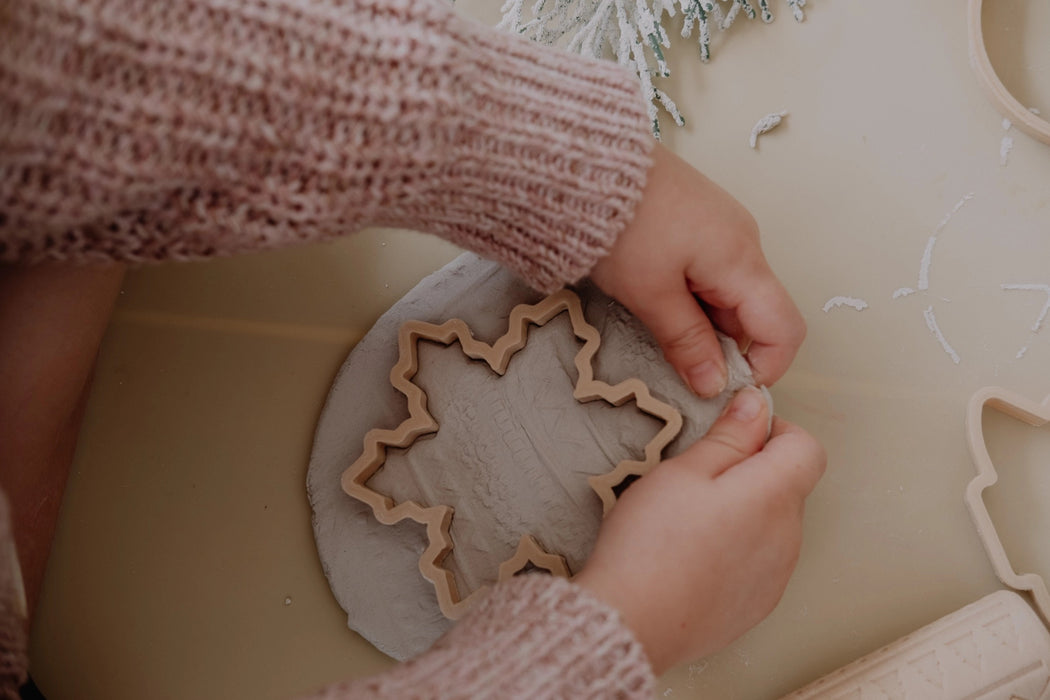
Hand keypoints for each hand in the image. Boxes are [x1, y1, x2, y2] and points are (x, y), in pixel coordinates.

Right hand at [574, 386, 825, 672]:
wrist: (633, 622)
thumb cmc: (651, 544)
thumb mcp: (683, 471)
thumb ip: (729, 437)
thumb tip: (756, 406)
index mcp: (774, 496)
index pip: (807, 448)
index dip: (773, 432)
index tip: (735, 436)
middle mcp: (788, 537)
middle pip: (787, 486)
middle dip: (750, 473)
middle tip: (695, 480)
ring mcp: (776, 576)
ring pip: (772, 524)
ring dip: (742, 513)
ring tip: (687, 523)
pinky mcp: (757, 604)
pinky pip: (758, 561)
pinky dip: (735, 550)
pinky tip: (692, 556)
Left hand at [590, 143, 804, 396]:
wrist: (589, 161)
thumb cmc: (621, 224)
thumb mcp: (650, 294)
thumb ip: (687, 342)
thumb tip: (715, 385)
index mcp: (742, 259)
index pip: (785, 328)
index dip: (765, 367)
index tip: (726, 388)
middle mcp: (744, 240)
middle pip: (756, 312)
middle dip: (725, 345)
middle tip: (676, 357)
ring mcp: (723, 226)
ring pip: (730, 292)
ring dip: (703, 319)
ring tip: (655, 318)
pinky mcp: (699, 218)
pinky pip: (711, 268)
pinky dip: (692, 293)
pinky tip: (654, 292)